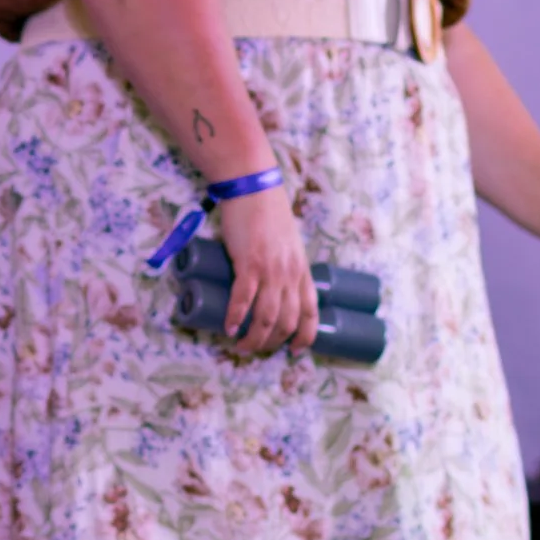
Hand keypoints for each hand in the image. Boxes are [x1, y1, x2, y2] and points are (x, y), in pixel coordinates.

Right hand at [215, 188, 318, 354]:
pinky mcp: (248, 263)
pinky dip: (235, 317)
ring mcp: (270, 271)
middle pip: (286, 321)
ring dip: (253, 337)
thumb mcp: (286, 244)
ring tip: (240, 345)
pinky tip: (228, 328)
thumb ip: (283, 263)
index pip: (311, 313)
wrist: (253, 189)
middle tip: (255, 348)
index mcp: (302, 271)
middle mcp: (290, 275)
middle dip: (272, 342)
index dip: (305, 337)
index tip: (293, 350)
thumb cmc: (267, 213)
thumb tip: (272, 282)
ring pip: (266, 316)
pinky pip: (243, 299)